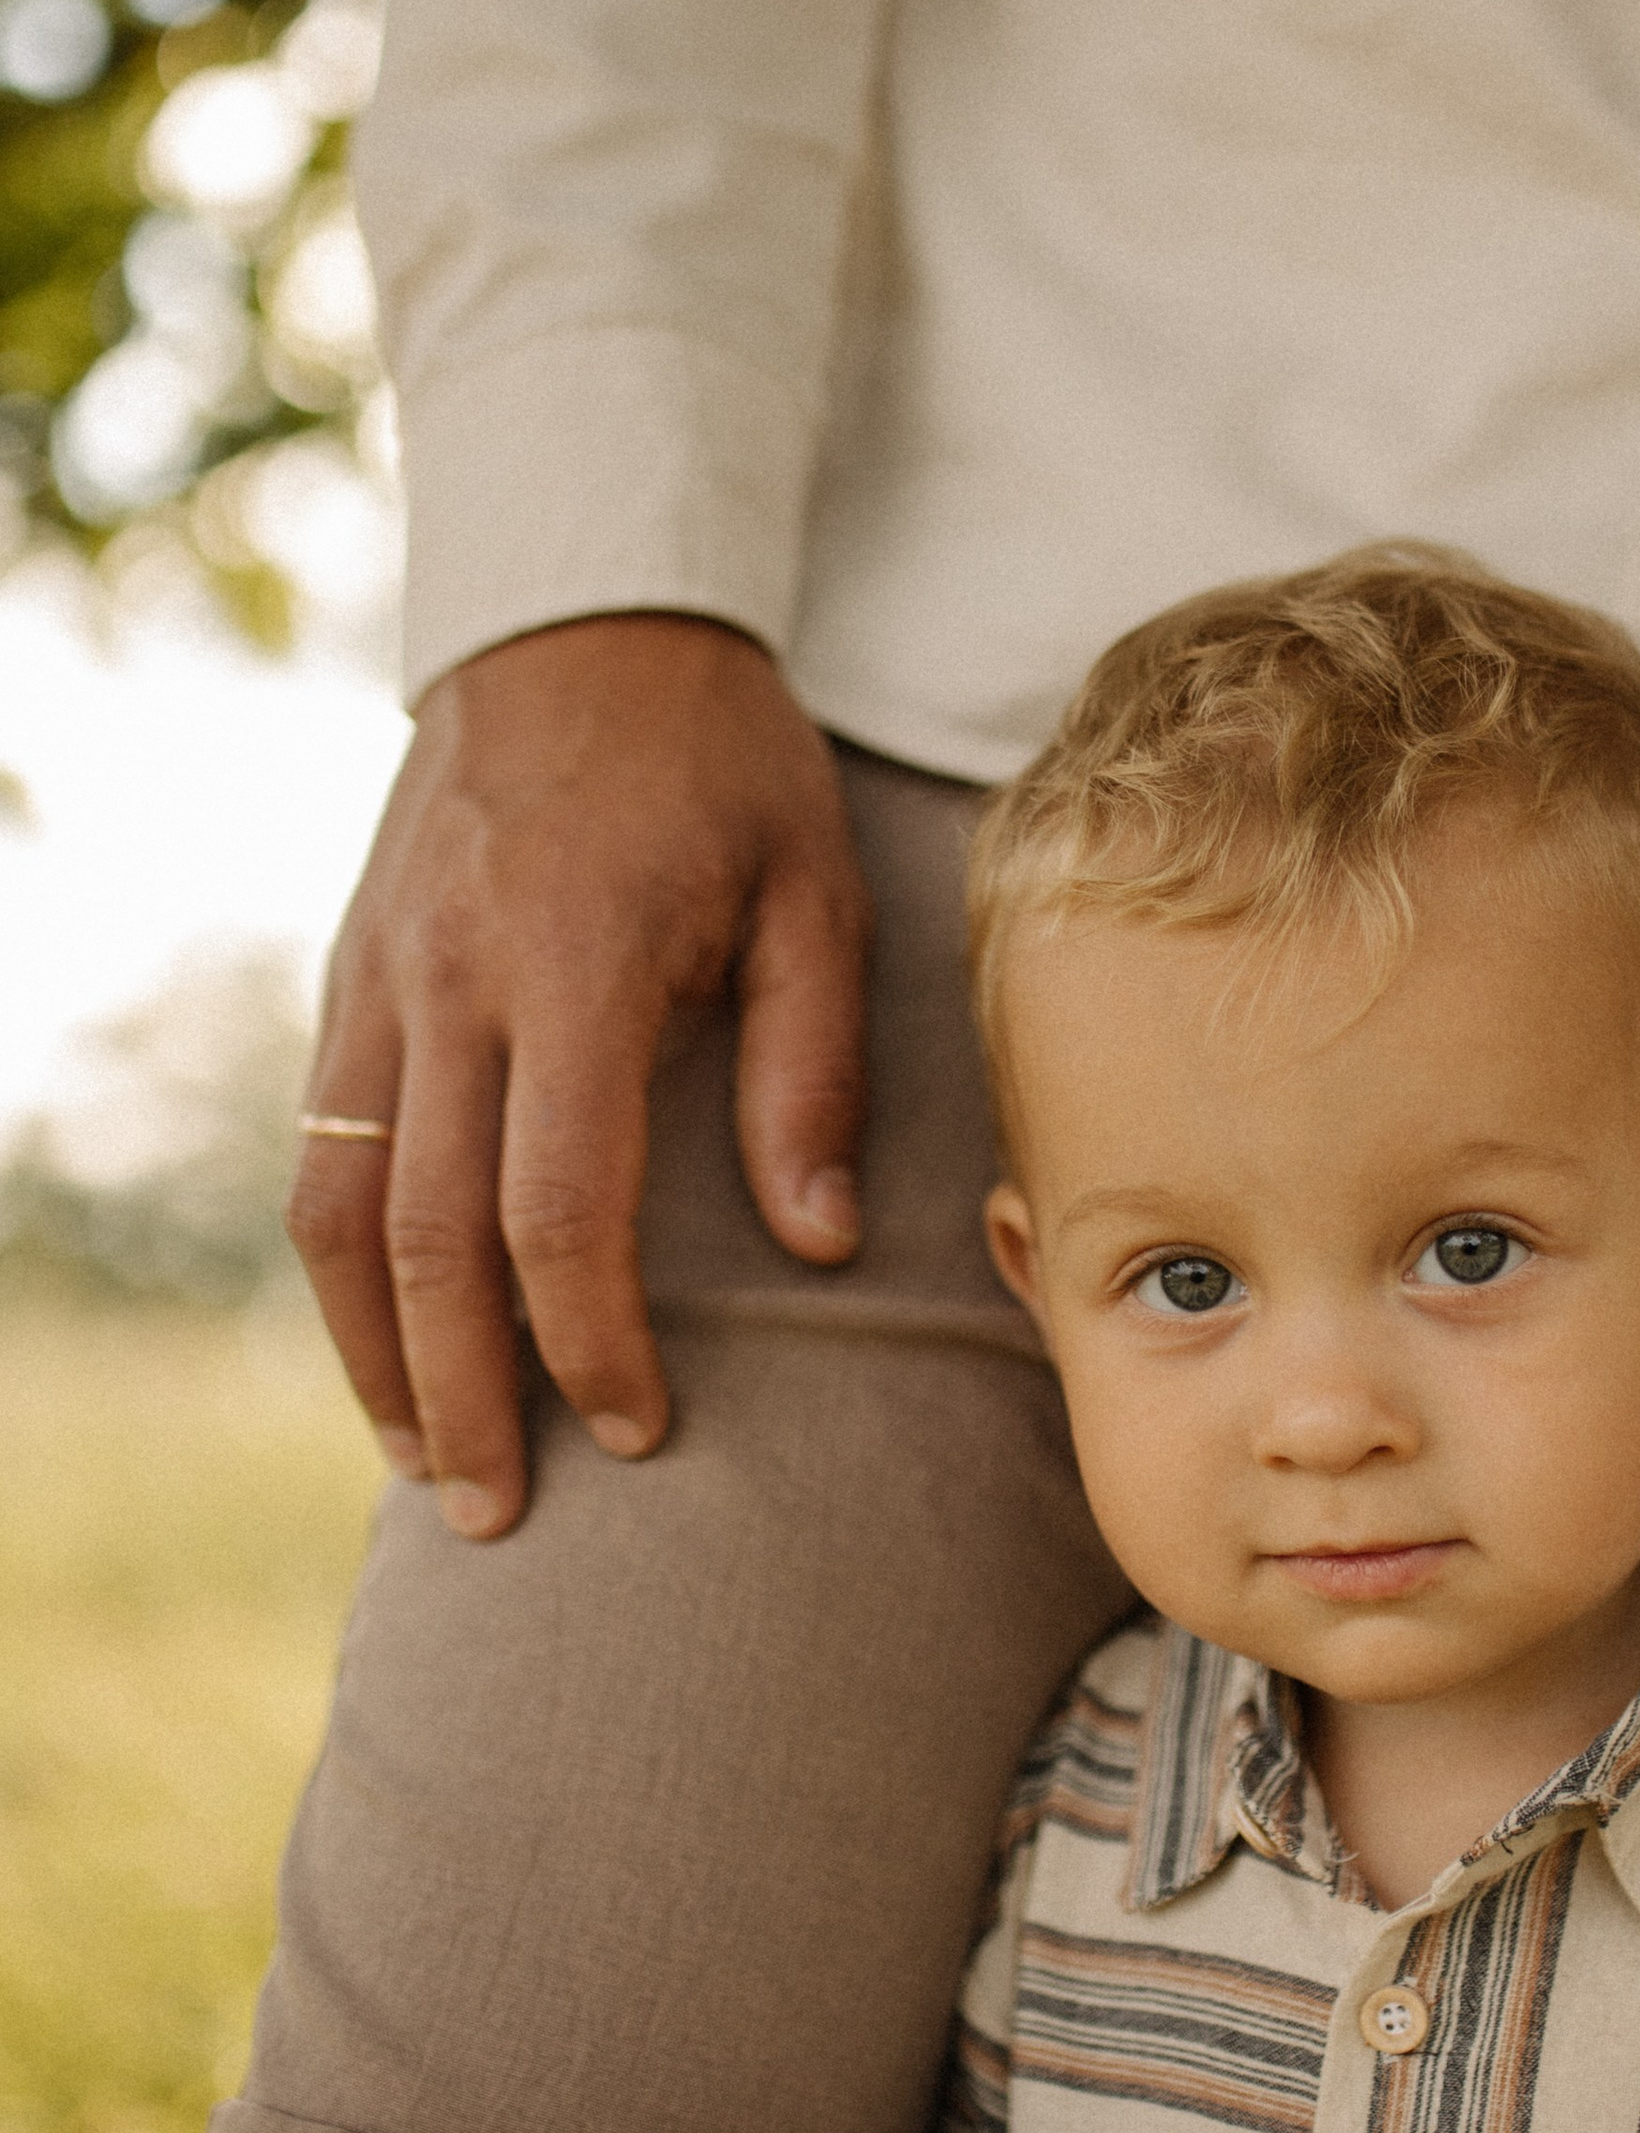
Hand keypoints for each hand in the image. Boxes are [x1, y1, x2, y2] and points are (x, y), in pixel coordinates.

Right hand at [288, 610, 868, 1538]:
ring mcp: (380, 979)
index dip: (592, 1340)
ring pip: (344, 1207)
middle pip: (429, 1239)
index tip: (640, 1429)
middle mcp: (452, 982)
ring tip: (426, 1459)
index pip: (558, 1205)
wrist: (579, 619)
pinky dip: (347, 1264)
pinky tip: (391, 1337)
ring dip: (374, 1352)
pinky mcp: (350, 977)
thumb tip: (822, 1247)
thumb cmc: (724, 762)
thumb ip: (811, 1072)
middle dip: (463, 1393)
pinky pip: (324, 1149)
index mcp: (576, 964)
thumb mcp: (816, 888)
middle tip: (499, 1513)